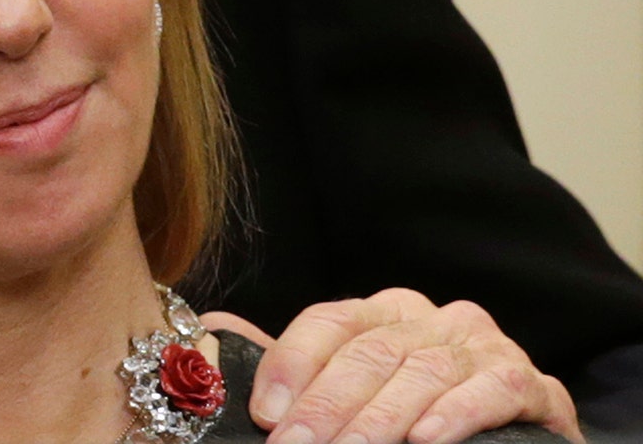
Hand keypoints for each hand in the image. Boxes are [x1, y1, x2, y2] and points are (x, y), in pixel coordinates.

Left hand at [204, 289, 580, 443]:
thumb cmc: (415, 419)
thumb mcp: (352, 395)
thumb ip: (294, 370)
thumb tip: (210, 333)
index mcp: (383, 313)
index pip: (329, 322)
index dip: (292, 365)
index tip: (264, 415)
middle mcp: (433, 319)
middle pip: (370, 352)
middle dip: (327, 407)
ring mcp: (485, 347)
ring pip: (423, 373)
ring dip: (381, 420)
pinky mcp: (533, 385)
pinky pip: (492, 389)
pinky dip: (456, 415)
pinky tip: (425, 441)